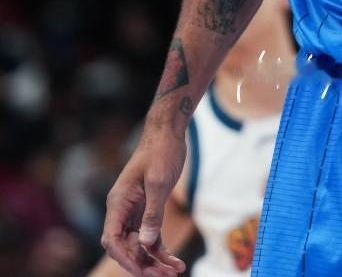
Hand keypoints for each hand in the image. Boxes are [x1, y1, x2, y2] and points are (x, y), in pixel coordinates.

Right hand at [101, 132, 187, 276]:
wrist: (168, 131)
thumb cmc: (161, 151)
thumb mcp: (158, 182)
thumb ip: (152, 213)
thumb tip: (146, 244)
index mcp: (118, 202)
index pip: (112, 240)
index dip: (125, 259)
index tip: (144, 271)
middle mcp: (122, 209)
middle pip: (125, 247)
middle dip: (142, 264)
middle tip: (164, 276)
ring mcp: (134, 211)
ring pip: (139, 245)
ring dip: (154, 261)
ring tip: (175, 272)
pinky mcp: (148, 209)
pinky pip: (151, 237)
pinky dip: (161, 250)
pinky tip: (176, 262)